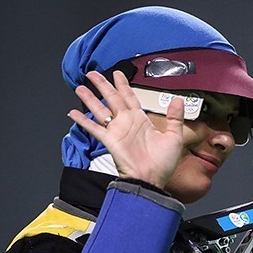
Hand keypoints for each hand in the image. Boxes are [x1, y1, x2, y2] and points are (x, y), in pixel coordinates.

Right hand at [67, 71, 184, 188]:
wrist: (151, 179)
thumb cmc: (163, 163)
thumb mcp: (174, 138)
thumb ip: (175, 118)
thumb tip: (179, 100)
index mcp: (142, 120)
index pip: (130, 97)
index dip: (123, 85)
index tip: (117, 74)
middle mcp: (127, 122)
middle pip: (112, 98)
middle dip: (102, 85)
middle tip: (92, 73)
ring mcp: (117, 130)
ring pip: (100, 109)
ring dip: (89, 98)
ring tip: (79, 87)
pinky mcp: (109, 140)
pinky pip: (93, 128)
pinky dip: (82, 121)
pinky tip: (73, 113)